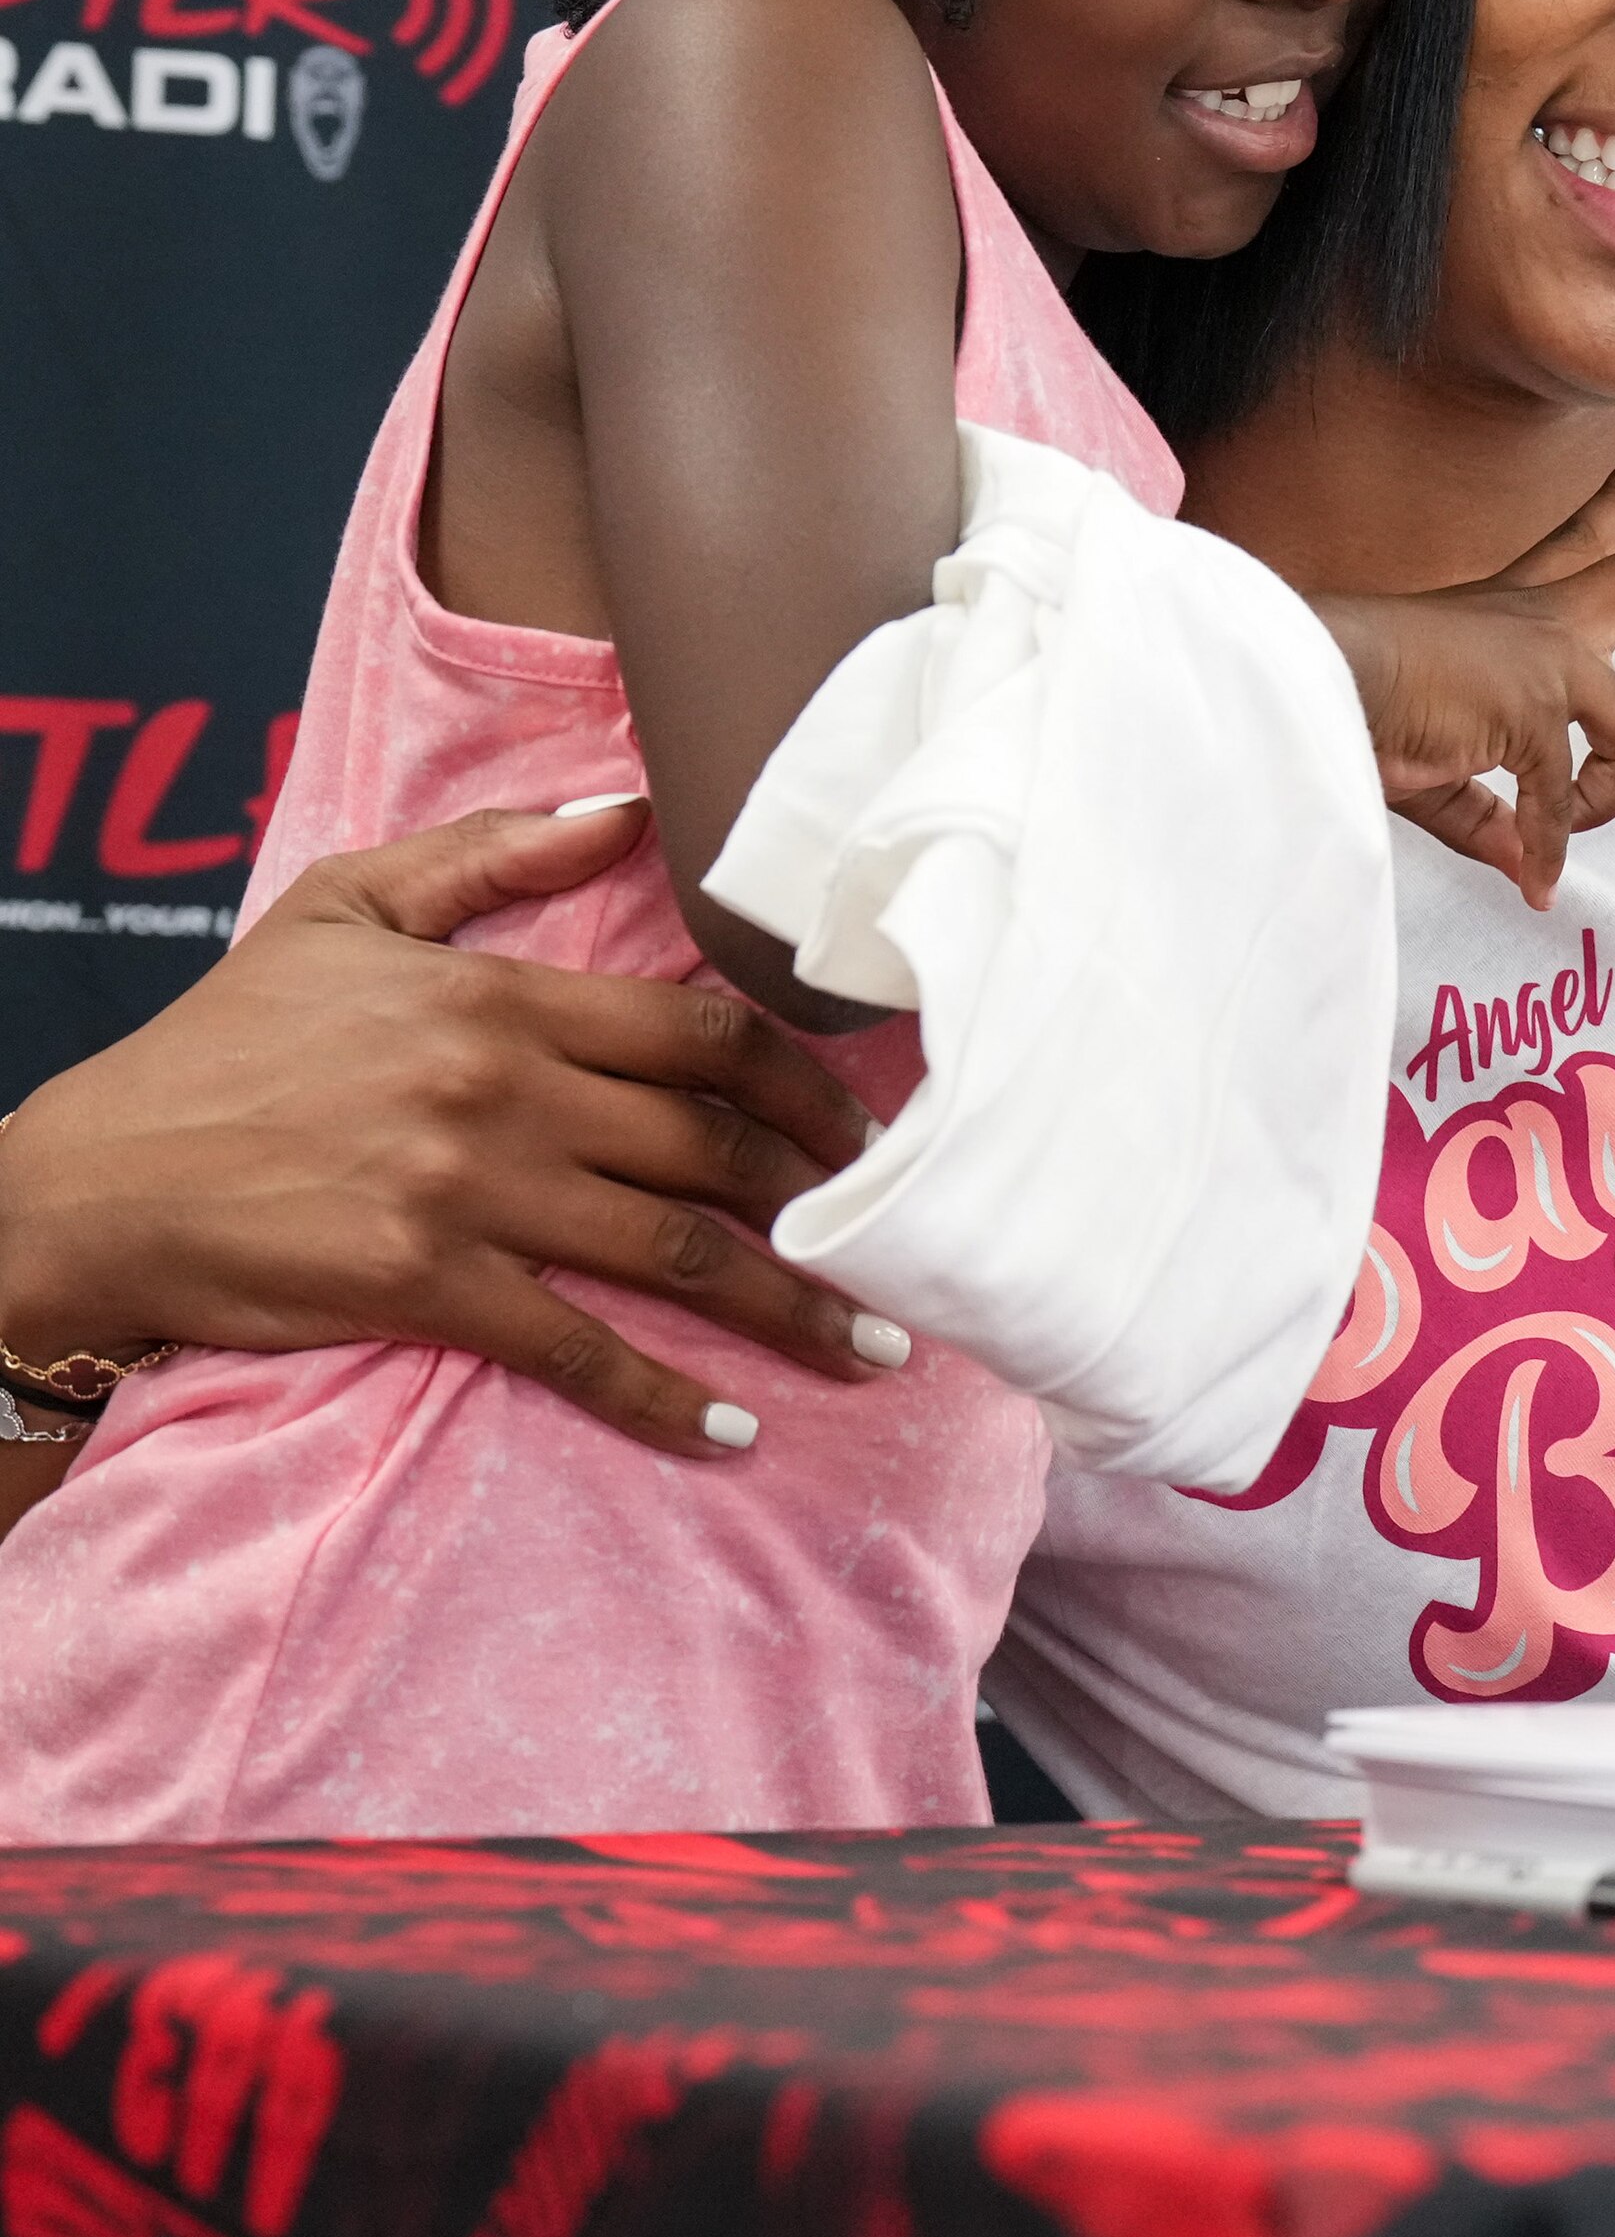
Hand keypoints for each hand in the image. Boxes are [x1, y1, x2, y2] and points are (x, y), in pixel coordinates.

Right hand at [0, 800, 895, 1467]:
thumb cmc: (222, 1043)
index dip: (804, 1083)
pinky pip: (576, 1348)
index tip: (864, 1128)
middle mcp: (505, 1093)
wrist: (91, 1178)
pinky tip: (729, 1429)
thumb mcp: (342, 909)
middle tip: (901, 1244)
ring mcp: (469, 1193)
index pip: (701, 1031)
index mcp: (500, 1000)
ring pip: (676, 1250)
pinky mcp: (426, 1287)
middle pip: (715, 1145)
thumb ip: (491, 853)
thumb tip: (625, 807)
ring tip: (872, 1352)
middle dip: (827, 1201)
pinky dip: (661, 1396)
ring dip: (790, 1309)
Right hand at [1312, 443, 1614, 909]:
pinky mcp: (1534, 707)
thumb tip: (1536, 875)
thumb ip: (1494, 818)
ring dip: (1607, 802)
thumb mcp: (1436, 775)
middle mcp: (1541, 621)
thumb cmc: (1349, 718)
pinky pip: (1564, 809)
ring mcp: (1545, 658)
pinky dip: (1545, 850)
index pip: (1579, 543)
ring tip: (1549, 837)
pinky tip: (1526, 872)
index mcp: (1512, 615)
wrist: (1295, 693)